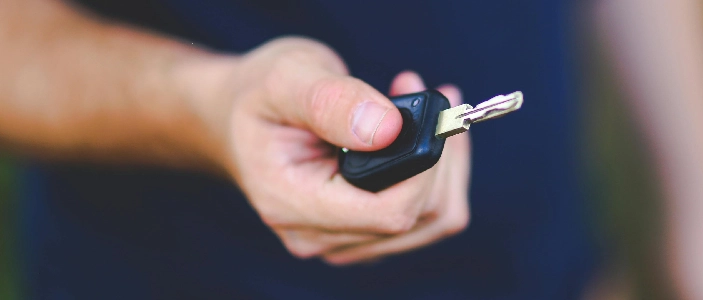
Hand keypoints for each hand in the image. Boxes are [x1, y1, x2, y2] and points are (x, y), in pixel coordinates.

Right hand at [194, 37, 469, 264]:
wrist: (240, 117)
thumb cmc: (259, 94)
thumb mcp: (287, 78)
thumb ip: (333, 101)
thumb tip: (388, 129)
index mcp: (292, 204)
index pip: (388, 213)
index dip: (423, 168)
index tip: (427, 111)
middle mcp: (319, 235)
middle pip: (418, 218)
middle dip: (438, 154)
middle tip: (423, 91)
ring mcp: (343, 239)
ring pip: (432, 220)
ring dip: (444, 161)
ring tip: (419, 104)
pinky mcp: (365, 231)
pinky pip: (426, 214)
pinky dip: (435, 171)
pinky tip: (415, 131)